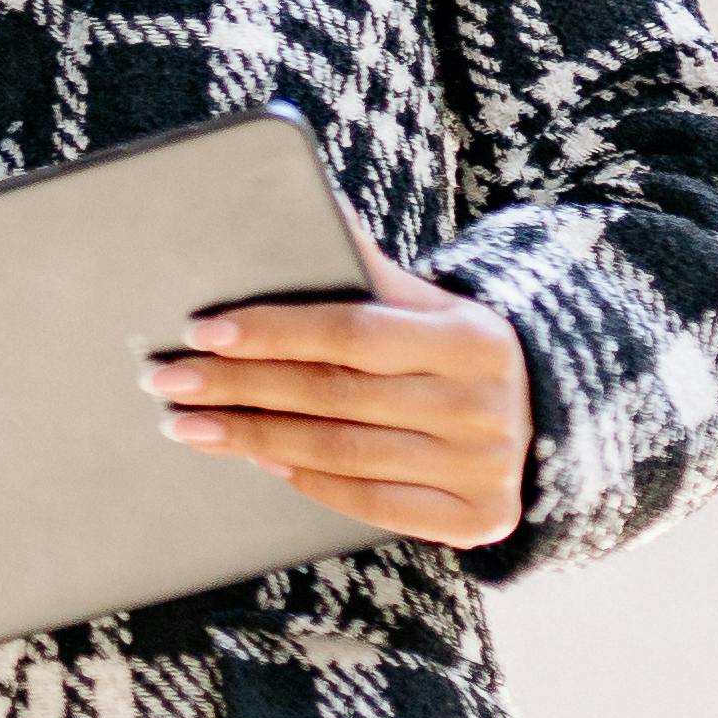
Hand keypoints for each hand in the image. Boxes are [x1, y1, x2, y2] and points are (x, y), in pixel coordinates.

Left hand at [147, 251, 531, 546]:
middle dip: (238, 387)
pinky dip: (305, 480)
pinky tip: (257, 460)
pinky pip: (368, 503)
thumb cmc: (457, 352)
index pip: (351, 332)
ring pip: (341, 453)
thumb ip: (369, 266)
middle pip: (333, 396)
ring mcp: (482, 468)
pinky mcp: (477, 520)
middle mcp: (482, 405)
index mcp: (472, 338)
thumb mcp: (432, 304)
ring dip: (252, 439)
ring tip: (189, 424)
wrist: (550, 421)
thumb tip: (307, 197)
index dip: (272, 331)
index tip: (201, 330)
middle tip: (167, 381)